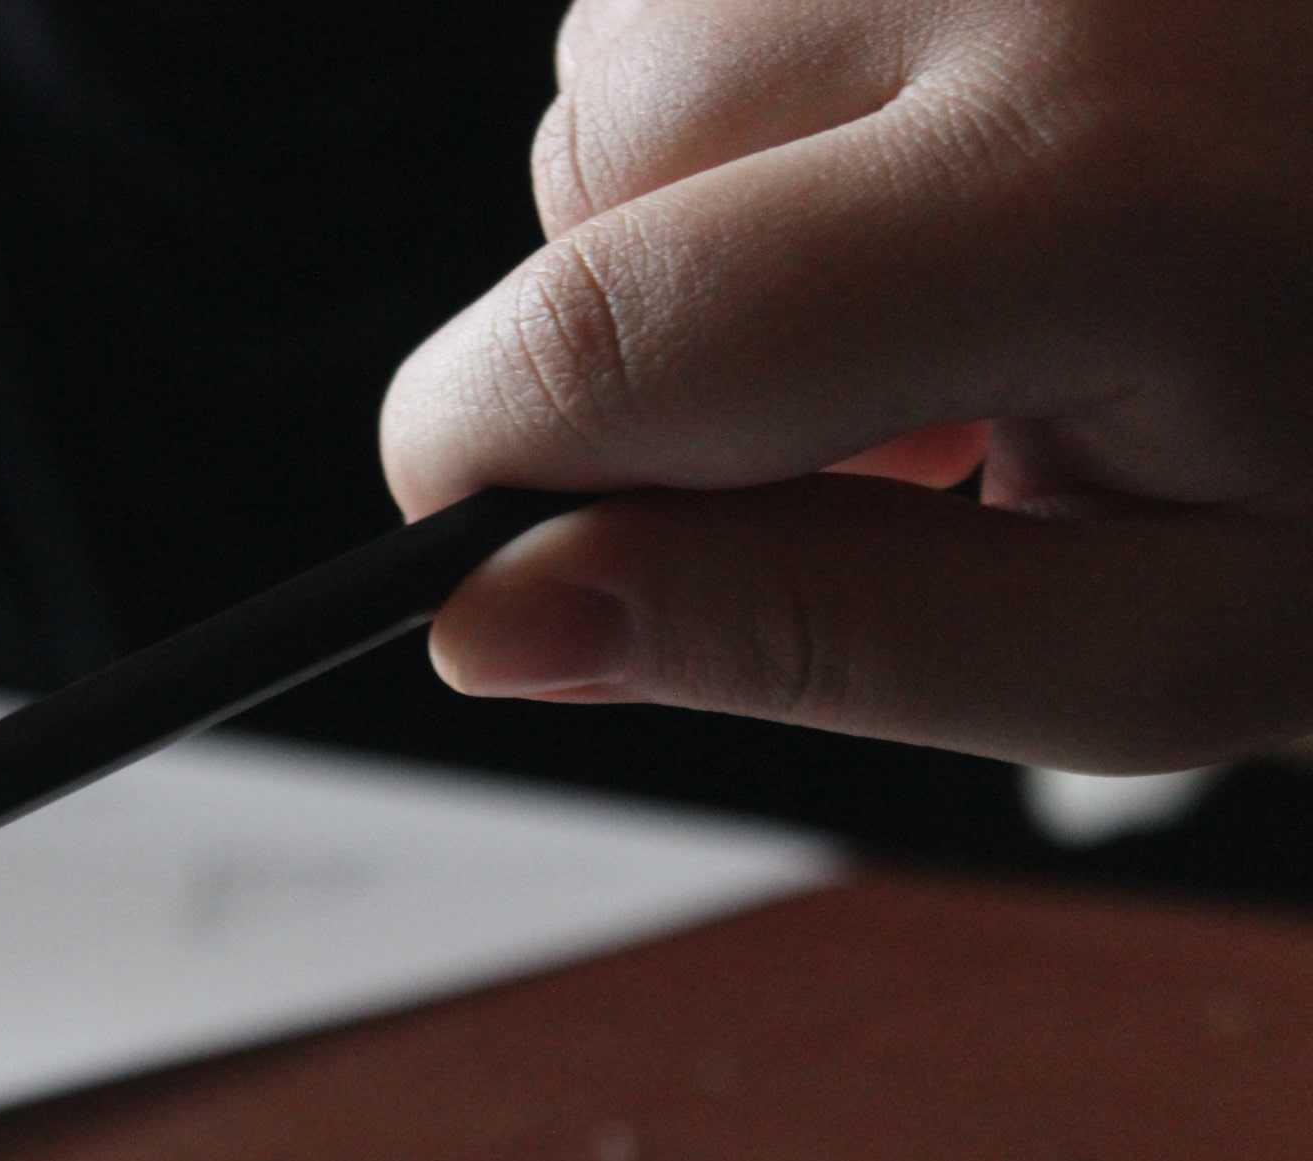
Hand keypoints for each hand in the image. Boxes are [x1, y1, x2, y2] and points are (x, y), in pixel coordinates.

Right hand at [381, 0, 1312, 771]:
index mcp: (1101, 194)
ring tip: (946, 266)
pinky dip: (775, 94)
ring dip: (712, 206)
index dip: (474, 467)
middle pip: (593, 168)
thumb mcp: (1154, 635)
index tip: (483, 553)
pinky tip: (953, 150)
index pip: (617, 334)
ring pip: (630, 56)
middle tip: (879, 412)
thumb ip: (809, 633)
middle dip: (639, 340)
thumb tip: (504, 622)